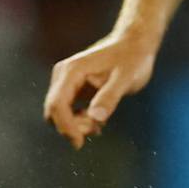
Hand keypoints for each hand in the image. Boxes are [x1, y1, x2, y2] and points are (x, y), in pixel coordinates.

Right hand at [43, 28, 158, 149]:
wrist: (134, 45)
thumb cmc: (132, 59)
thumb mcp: (126, 78)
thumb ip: (110, 97)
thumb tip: (96, 118)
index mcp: (71, 71)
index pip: (57, 104)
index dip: (65, 126)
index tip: (80, 143)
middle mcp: (63, 75)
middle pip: (53, 111)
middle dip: (72, 127)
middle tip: (97, 128)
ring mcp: (66, 82)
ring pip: (59, 114)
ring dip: (76, 125)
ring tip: (100, 124)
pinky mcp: (73, 89)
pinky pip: (68, 111)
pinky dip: (79, 121)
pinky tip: (98, 122)